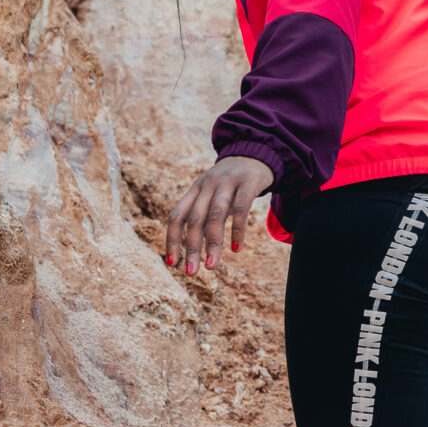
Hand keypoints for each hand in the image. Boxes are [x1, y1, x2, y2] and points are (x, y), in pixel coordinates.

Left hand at [165, 155, 272, 274]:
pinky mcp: (247, 183)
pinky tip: (236, 248)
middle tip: (191, 273)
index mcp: (194, 190)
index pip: (177, 216)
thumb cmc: (230, 184)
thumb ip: (204, 218)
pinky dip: (237, 229)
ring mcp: (227, 182)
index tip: (172, 263)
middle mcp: (207, 185)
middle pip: (195, 219)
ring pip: (215, 215)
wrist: (255, 154)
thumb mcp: (211, 196)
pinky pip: (241, 208)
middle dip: (191, 248)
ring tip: (212, 266)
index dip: (172, 240)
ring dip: (212, 243)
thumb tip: (194, 251)